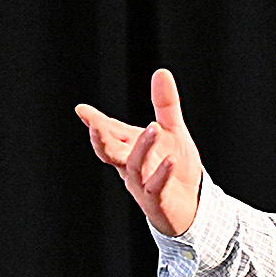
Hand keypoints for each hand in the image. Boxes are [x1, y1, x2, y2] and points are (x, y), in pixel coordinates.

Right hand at [75, 67, 203, 236]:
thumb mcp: (171, 131)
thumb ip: (165, 104)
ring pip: (134, 165)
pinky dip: (162, 173)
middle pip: (109, 152)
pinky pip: (156, 186)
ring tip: (153, 128)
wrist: (192, 204)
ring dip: (142, 146)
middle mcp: (131, 166)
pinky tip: (170, 160)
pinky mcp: (158, 201)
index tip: (82, 110)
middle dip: (100, 138)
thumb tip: (161, 71)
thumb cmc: (175, 169)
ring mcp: (142, 184)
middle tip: (94, 125)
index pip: (110, 132)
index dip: (96, 122)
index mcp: (129, 148)